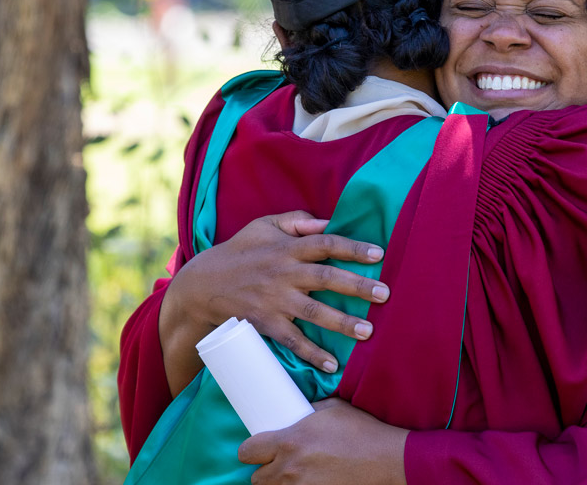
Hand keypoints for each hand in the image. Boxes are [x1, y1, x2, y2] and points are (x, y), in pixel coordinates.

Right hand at [161, 211, 388, 383]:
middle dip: (357, 286)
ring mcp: (274, 300)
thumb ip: (297, 222)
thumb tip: (327, 222)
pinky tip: (332, 365)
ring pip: (314, 312)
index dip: (353, 248)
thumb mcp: (263, 226)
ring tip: (368, 332)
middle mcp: (283, 273)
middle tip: (385, 294)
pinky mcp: (265, 323)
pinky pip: (293, 340)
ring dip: (342, 323)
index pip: (326, 244)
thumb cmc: (239, 252)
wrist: (202, 286)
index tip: (379, 254)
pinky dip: (312, 353)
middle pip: (326, 278)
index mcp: (287, 248)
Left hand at [238, 399, 407, 484]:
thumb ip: (307, 411)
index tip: (257, 449)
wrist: (387, 459)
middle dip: (264, 471)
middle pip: (256, 478)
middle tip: (276, 464)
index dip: (250, 451)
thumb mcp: (331, 409)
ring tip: (292, 475)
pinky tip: (306, 482)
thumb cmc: (361, 431)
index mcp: (289, 441)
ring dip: (277, 484)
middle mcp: (289, 468)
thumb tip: (294, 411)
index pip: (247, 451)